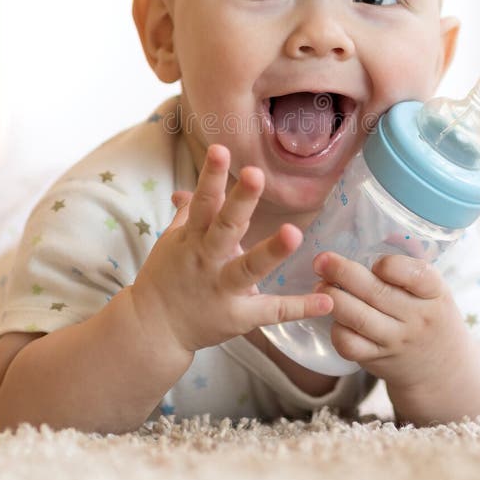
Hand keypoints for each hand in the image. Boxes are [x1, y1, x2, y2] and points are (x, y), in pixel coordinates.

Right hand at [131, 143, 333, 352]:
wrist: (152, 329)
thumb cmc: (166, 279)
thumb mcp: (172, 242)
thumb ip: (187, 215)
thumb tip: (187, 189)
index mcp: (192, 238)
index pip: (203, 201)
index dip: (212, 176)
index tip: (221, 150)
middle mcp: (207, 259)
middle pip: (225, 227)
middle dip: (240, 202)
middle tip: (256, 174)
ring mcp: (223, 289)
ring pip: (248, 268)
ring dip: (272, 250)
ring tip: (295, 233)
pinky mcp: (238, 317)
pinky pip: (272, 311)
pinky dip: (299, 309)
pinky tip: (326, 303)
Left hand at [313, 251, 469, 391]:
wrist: (443, 368)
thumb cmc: (430, 315)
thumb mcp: (432, 290)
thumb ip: (407, 267)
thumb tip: (375, 231)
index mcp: (434, 293)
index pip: (416, 275)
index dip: (391, 265)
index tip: (374, 261)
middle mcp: (417, 318)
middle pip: (376, 293)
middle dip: (342, 272)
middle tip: (322, 260)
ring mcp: (397, 341)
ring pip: (358, 318)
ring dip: (333, 298)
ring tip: (319, 284)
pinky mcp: (378, 360)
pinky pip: (350, 345)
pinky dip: (336, 329)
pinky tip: (332, 316)